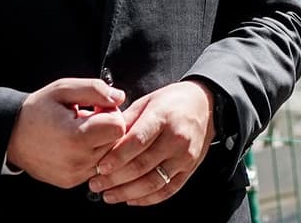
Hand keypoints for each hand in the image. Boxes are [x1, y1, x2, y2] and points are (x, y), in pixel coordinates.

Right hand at [5, 78, 128, 188]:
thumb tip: (120, 98)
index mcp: (76, 137)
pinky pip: (96, 167)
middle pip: (117, 142)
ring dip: (102, 142)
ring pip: (109, 157)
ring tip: (82, 131)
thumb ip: (95, 89)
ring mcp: (74, 175)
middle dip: (108, 126)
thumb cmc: (37, 110)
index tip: (96, 108)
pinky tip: (77, 144)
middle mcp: (77, 161)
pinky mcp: (71, 182)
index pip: (119, 126)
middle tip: (89, 118)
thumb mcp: (63, 89)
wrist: (9, 136)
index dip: (111, 112)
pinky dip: (93, 155)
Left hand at [88, 80, 215, 205]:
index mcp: (163, 117)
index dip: (116, 157)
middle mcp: (176, 138)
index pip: (137, 141)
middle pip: (142, 165)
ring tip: (109, 195)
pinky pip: (168, 190)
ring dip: (127, 193)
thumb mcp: (147, 102)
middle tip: (95, 184)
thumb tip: (100, 140)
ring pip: (153, 182)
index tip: (99, 167)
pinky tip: (131, 199)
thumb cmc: (172, 102)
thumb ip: (125, 122)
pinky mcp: (190, 169)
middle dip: (115, 179)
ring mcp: (185, 156)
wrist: (205, 105)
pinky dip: (147, 199)